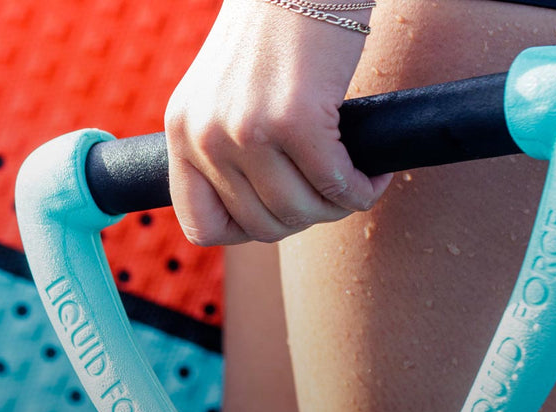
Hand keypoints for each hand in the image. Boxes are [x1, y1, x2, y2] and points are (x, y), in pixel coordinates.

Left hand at [166, 1, 391, 245]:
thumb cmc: (272, 35)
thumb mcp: (221, 93)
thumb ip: (222, 143)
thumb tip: (259, 203)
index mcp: (180, 132)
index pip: (202, 225)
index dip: (247, 232)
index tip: (280, 212)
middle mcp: (206, 136)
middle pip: (261, 225)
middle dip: (306, 218)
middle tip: (332, 193)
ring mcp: (248, 131)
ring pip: (301, 212)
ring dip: (339, 206)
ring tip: (356, 181)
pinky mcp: (296, 120)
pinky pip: (337, 185)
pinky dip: (364, 187)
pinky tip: (374, 172)